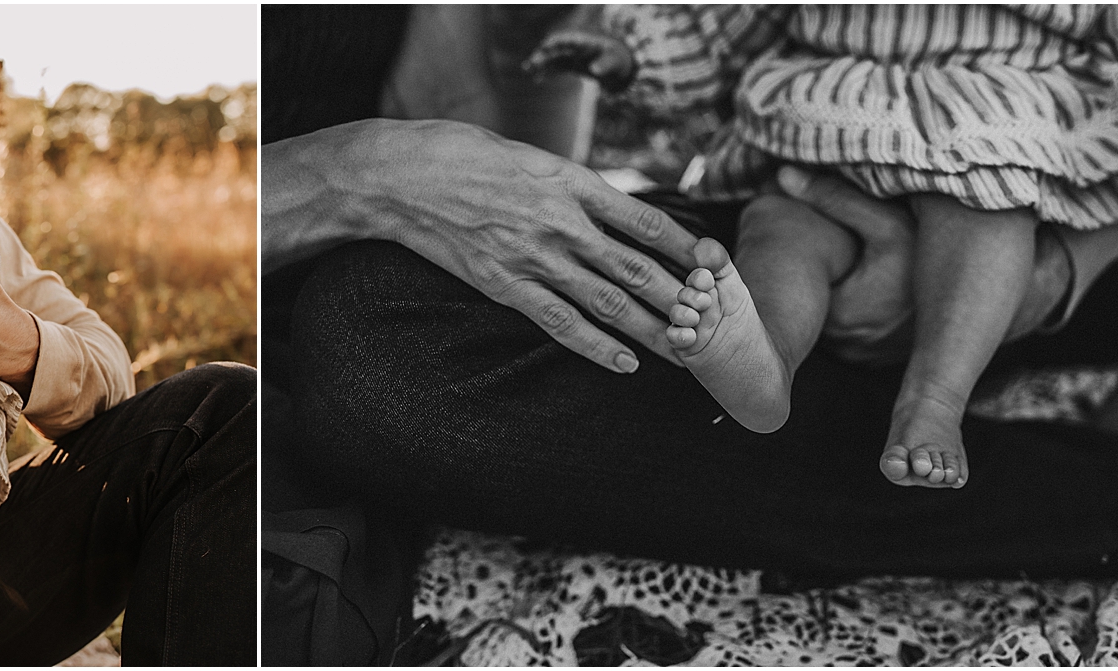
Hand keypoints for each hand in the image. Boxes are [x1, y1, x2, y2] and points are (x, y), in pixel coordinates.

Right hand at [264, 118, 699, 372]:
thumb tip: (609, 209)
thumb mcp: (529, 157)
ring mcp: (533, 257)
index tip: (714, 265)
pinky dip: (596, 346)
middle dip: (682, 298)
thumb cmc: (463, 157)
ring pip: (608, 302)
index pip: (644, 220)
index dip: (684, 247)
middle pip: (636, 269)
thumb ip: (570, 186)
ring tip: (687, 351)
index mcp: (570, 182)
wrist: (402, 177)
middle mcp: (560, 222)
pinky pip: (560, 323)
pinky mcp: (505, 285)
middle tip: (715, 322)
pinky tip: (625, 363)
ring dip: (652, 329)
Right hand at [522, 28, 634, 89]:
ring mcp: (571, 57)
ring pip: (552, 59)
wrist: (617, 64)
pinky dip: (547, 73)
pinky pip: (556, 69)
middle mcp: (573, 49)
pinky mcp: (570, 66)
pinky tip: (537, 80)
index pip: (565, 40)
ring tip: (527, 70)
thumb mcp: (613, 62)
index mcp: (582, 43)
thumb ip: (604, 64)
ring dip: (540, 64)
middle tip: (531, 64)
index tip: (544, 48)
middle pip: (554, 50)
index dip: (554, 43)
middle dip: (542, 56)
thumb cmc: (616, 59)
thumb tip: (594, 70)